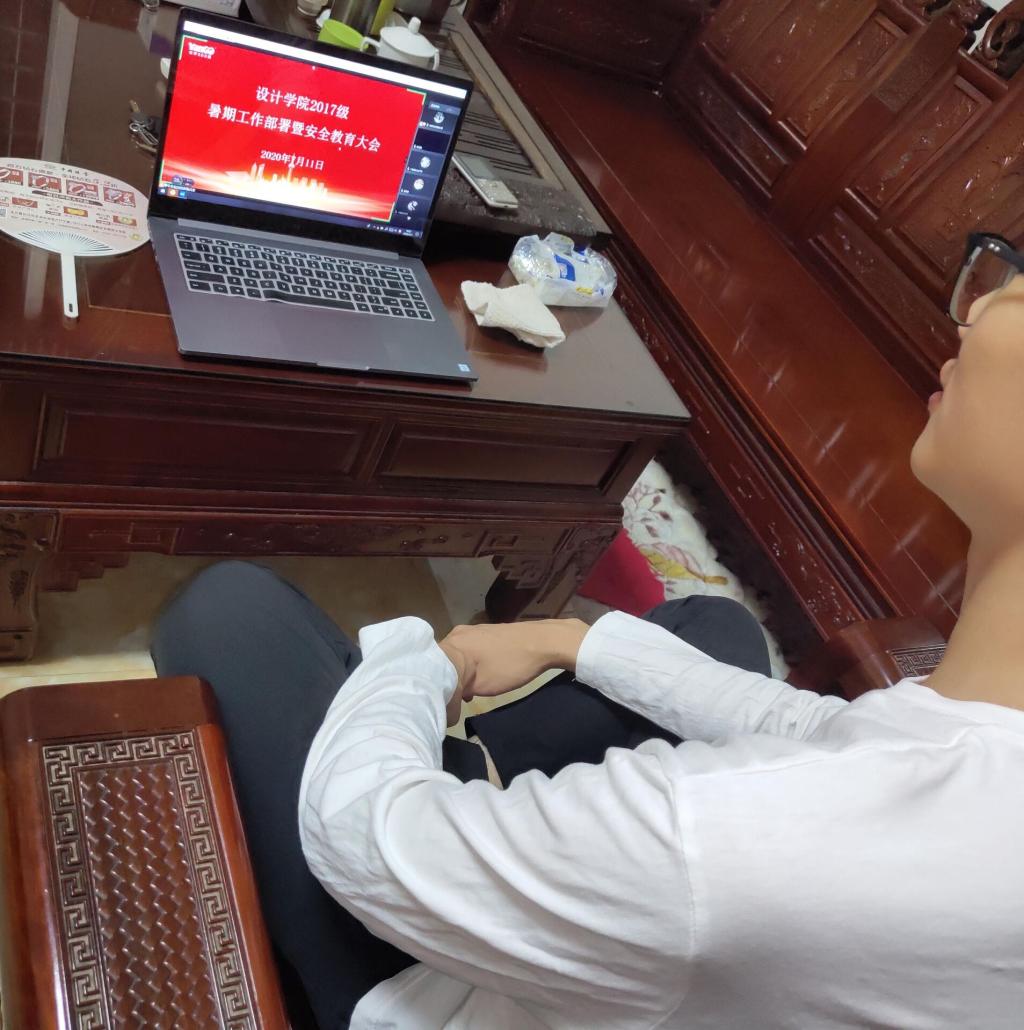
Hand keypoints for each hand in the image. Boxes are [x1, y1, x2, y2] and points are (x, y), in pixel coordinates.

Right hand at [439, 619, 587, 718]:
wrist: (544, 642)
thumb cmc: (510, 664)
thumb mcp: (481, 685)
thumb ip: (458, 689)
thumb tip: (446, 697)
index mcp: (453, 642)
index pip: (431, 665)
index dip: (434, 684)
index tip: (438, 699)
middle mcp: (459, 632)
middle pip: (445, 660)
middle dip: (448, 679)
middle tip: (453, 698)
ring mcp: (475, 630)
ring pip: (459, 656)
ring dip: (461, 673)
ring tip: (467, 692)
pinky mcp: (488, 632)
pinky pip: (471, 651)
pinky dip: (472, 665)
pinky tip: (481, 677)